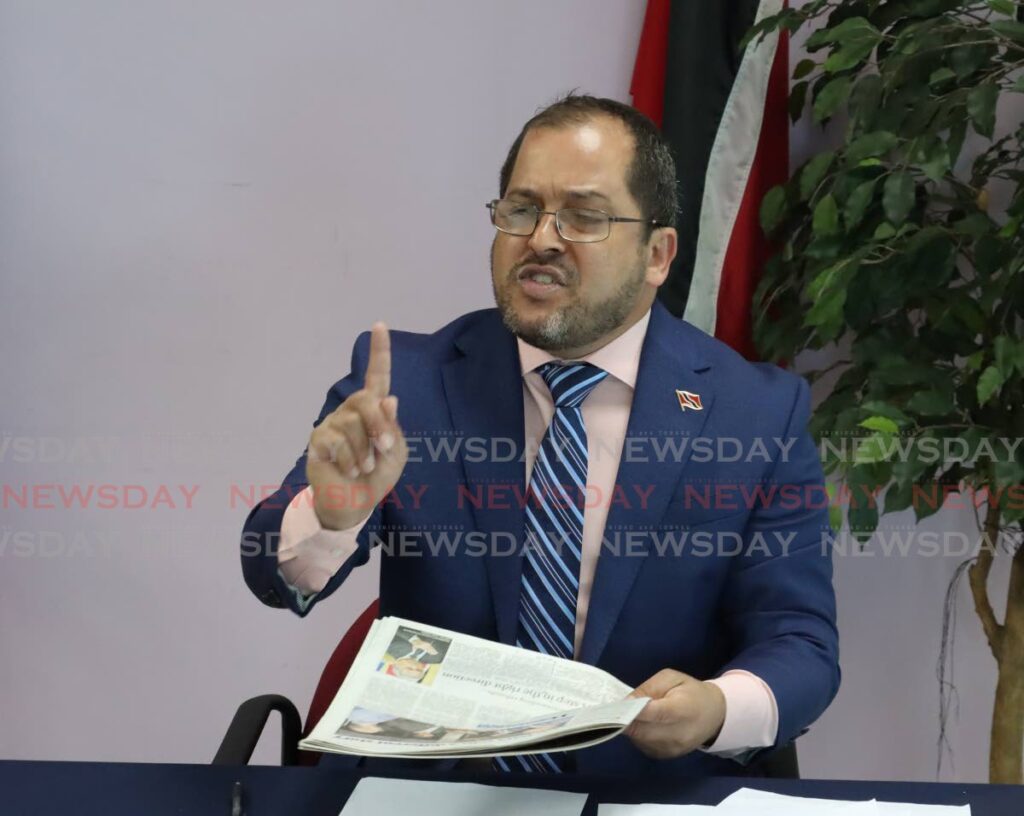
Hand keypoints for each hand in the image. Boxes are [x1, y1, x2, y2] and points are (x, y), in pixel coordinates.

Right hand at [306, 322, 407, 529]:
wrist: (355, 503)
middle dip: (379, 424)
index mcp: (374, 409)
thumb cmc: (377, 474)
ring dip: (365, 451)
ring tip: (363, 467)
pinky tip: (348, 470)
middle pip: (365, 400)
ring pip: (352, 425)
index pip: (376, 376)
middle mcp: (351, 410)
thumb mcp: (395, 452)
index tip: (380, 325)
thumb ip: (393, 427)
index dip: (379, 352)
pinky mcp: (318, 440)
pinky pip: (337, 441)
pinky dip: (350, 460)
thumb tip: (389, 398)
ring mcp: (332, 423)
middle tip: (384, 448)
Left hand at [624, 670, 726, 758]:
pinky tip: (642, 724)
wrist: (714, 715)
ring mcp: (672, 749)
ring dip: (630, 728)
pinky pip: (643, 746)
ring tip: (629, 714)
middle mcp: (677, 734)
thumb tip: (627, 701)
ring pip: (639, 740)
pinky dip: (638, 735)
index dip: (631, 710)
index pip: (652, 714)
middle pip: (641, 730)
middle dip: (624, 720)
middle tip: (614, 709)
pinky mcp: (666, 756)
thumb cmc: (691, 691)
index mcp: (681, 710)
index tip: (614, 705)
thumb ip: (649, 687)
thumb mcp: (671, 678)